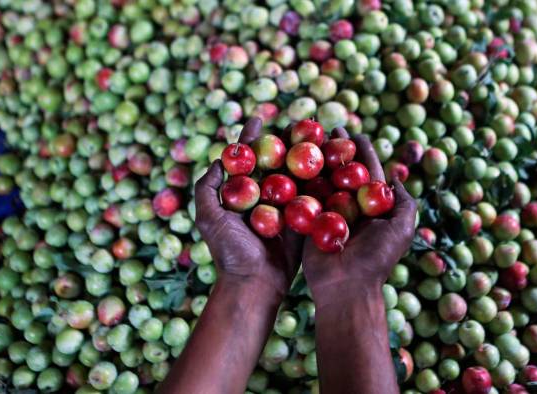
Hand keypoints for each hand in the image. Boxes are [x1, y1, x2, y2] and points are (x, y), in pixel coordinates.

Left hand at [194, 118, 302, 295]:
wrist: (255, 283)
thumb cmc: (229, 251)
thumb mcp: (210, 217)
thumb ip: (207, 188)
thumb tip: (218, 161)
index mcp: (241, 194)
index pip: (246, 160)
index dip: (251, 139)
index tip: (258, 119)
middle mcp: (263, 197)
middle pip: (275, 162)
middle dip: (285, 142)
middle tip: (298, 123)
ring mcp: (284, 208)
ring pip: (295, 176)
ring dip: (305, 156)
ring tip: (317, 137)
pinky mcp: (302, 220)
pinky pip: (311, 197)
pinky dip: (319, 181)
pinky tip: (329, 162)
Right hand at [302, 127, 416, 301]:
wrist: (346, 287)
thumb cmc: (377, 259)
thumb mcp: (401, 229)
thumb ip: (404, 204)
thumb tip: (396, 180)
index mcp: (372, 206)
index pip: (367, 171)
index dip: (361, 151)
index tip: (353, 133)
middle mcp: (349, 207)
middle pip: (340, 171)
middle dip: (332, 150)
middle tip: (322, 129)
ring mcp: (327, 214)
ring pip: (319, 181)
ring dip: (312, 160)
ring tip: (303, 139)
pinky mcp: (307, 223)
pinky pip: (301, 198)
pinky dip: (296, 181)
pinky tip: (288, 161)